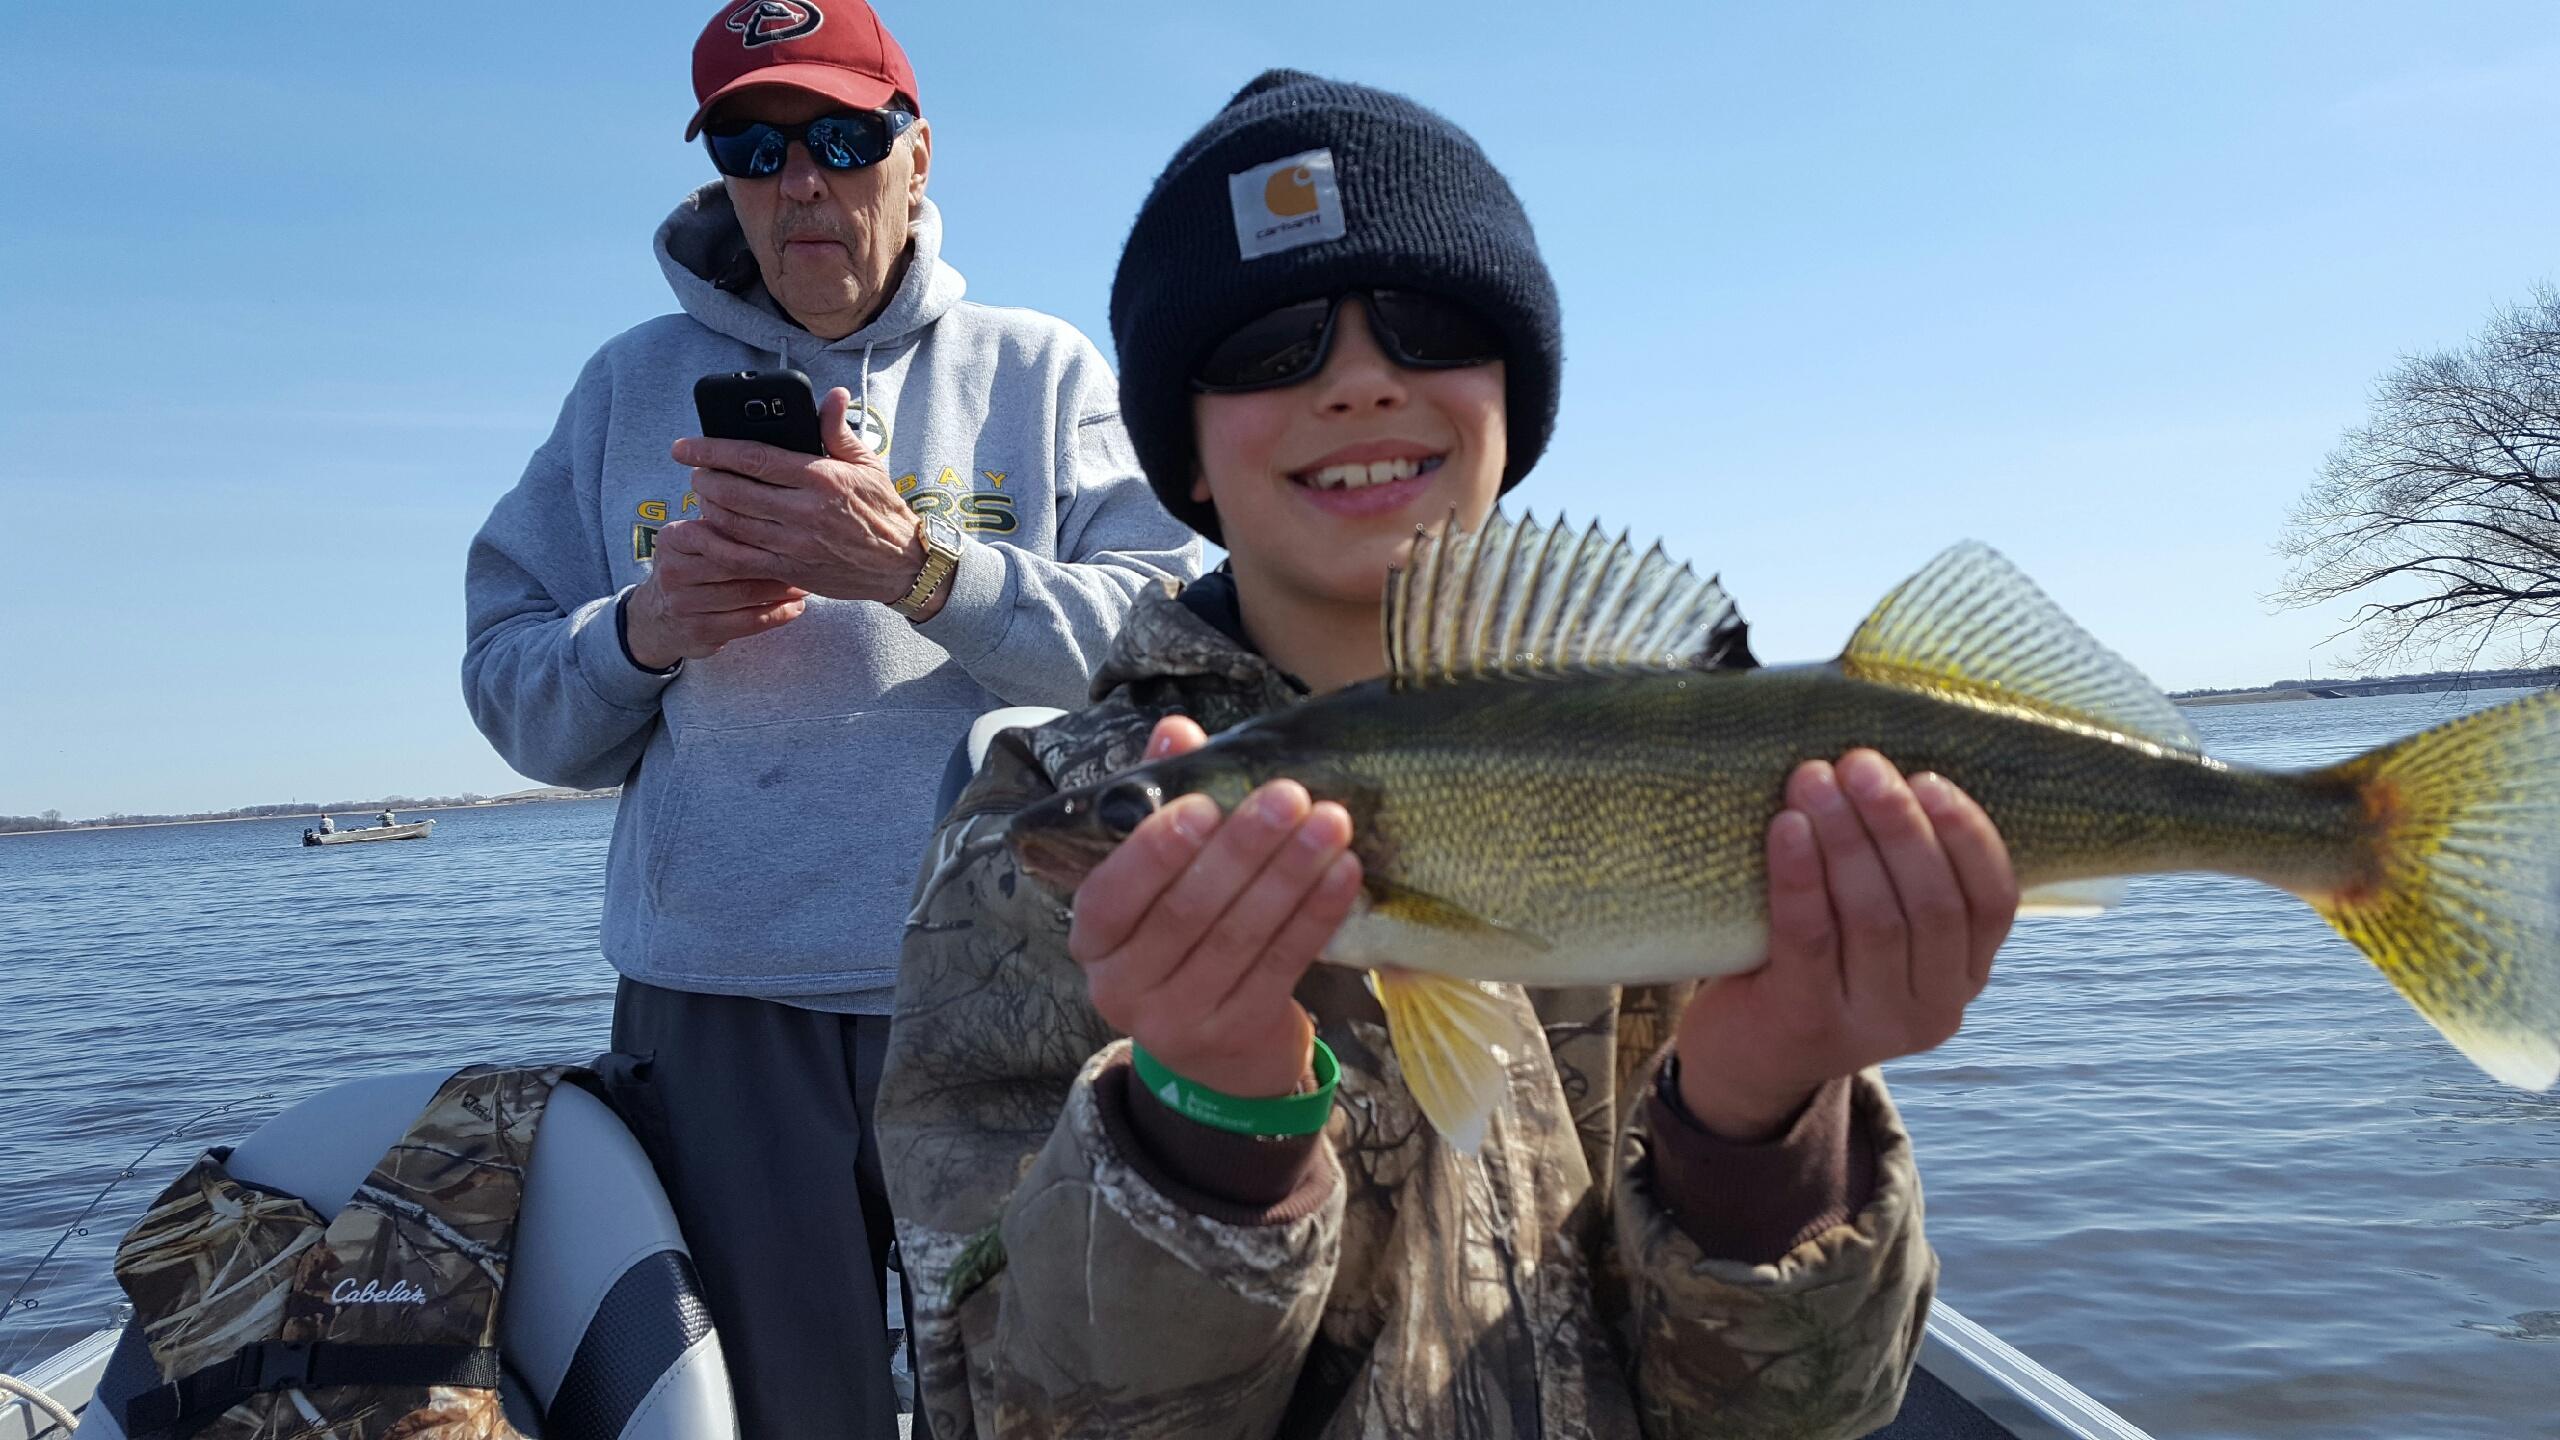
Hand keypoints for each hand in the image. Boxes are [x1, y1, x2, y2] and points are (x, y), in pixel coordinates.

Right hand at [622, 519, 808, 668]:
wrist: (657, 617)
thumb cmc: (691, 568)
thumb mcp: (694, 540)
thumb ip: (724, 525)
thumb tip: (778, 505)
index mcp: (673, 539)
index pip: (720, 531)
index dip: (758, 533)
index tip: (792, 529)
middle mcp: (673, 570)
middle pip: (736, 563)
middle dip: (776, 561)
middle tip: (809, 558)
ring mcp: (683, 604)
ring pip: (745, 594)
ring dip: (782, 590)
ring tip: (807, 583)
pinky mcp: (698, 631)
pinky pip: (747, 622)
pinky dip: (777, 615)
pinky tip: (796, 608)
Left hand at [672, 387, 933, 606]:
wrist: (900, 565)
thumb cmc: (882, 510)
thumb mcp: (867, 464)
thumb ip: (839, 430)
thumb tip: (832, 395)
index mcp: (821, 478)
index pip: (754, 458)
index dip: (712, 450)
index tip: (685, 446)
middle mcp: (805, 511)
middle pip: (733, 491)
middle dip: (703, 479)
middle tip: (695, 472)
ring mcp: (795, 543)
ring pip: (731, 523)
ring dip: (707, 508)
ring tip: (703, 496)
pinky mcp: (791, 570)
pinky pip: (739, 558)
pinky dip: (715, 544)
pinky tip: (704, 533)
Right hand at [1068, 716, 1364, 1098]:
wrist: (1220, 1051)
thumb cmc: (1184, 936)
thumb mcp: (1161, 876)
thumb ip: (1163, 800)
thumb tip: (1176, 731)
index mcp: (1093, 940)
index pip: (1111, 894)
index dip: (1155, 850)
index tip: (1206, 802)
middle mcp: (1121, 988)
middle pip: (1185, 911)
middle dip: (1242, 848)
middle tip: (1290, 795)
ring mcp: (1178, 1021)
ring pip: (1239, 937)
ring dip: (1290, 874)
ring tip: (1332, 823)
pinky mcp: (1236, 1034)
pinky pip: (1282, 964)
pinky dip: (1315, 915)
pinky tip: (1344, 872)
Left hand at [1673, 750, 2015, 1139]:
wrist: (1747, 1055)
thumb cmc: (1815, 961)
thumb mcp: (1875, 926)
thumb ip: (1899, 871)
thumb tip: (1887, 766)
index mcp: (1963, 975)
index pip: (1993, 902)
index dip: (1967, 835)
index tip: (1929, 778)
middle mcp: (1933, 1008)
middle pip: (1932, 904)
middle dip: (1897, 824)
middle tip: (1860, 763)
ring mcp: (1873, 1025)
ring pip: (1874, 918)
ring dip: (1846, 838)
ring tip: (1813, 779)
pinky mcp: (1808, 1023)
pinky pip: (1810, 938)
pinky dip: (1800, 876)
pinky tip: (1787, 827)